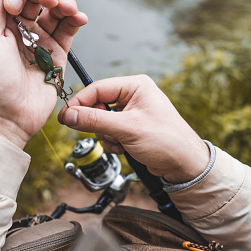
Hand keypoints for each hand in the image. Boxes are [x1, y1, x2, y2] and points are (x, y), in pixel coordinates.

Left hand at [0, 0, 87, 148]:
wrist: (6, 115)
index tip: (13, 9)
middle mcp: (20, 27)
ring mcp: (41, 40)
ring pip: (56, 9)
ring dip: (64, 2)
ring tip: (67, 7)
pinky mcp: (58, 54)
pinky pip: (69, 30)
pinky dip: (76, 19)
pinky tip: (79, 17)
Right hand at [58, 75, 209, 182]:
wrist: (185, 165)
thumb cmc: (167, 141)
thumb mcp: (127, 129)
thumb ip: (95, 120)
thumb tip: (70, 114)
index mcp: (135, 86)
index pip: (97, 88)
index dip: (80, 103)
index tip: (65, 117)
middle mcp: (133, 95)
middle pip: (97, 105)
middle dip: (98, 124)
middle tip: (105, 134)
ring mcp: (132, 112)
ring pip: (101, 120)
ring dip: (106, 135)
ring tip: (121, 143)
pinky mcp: (131, 127)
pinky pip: (109, 131)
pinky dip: (112, 141)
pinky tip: (124, 148)